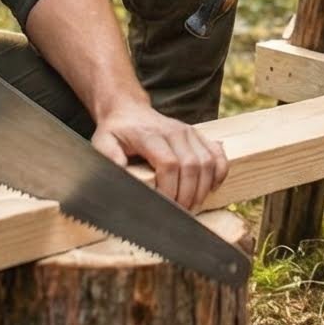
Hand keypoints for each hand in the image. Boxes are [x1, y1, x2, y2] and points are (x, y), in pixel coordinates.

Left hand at [90, 96, 228, 209]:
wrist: (130, 110)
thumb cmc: (116, 131)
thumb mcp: (103, 143)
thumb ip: (110, 160)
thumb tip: (119, 178)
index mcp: (150, 135)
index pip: (169, 165)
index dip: (170, 190)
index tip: (163, 209)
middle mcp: (175, 131)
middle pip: (191, 166)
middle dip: (188, 195)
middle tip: (179, 214)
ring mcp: (189, 132)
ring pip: (208, 162)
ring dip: (203, 189)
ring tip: (193, 206)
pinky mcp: (198, 135)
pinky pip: (218, 155)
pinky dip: (220, 172)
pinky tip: (212, 187)